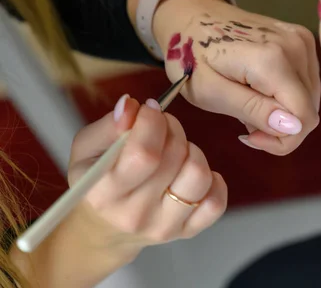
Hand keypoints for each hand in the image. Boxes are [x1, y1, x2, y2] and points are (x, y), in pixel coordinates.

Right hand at [68, 95, 226, 260]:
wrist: (104, 227)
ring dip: (191, 150)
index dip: (152, 121)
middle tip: (160, 126)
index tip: (149, 109)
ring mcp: (164, 226)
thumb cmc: (96, 179)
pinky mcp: (187, 231)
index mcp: (105, 193)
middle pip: (174, 157)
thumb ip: (108, 125)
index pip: (144, 154)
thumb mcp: (86, 148)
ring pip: (198, 175)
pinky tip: (189, 171)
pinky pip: (216, 202)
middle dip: (171, 127)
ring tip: (175, 148)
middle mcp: (135, 214)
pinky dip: (212, 180)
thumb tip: (131, 106)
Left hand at [153, 0, 320, 155]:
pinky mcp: (301, 38)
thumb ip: (253, 110)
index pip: (304, 118)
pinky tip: (258, 89)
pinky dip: (285, 95)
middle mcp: (295, 46)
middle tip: (243, 120)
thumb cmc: (191, 56)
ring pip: (309, 99)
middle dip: (279, 128)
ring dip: (282, 112)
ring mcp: (300, 39)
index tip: (248, 136)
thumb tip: (294, 127)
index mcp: (272, 59)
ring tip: (247, 101)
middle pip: (309, 110)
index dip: (280, 140)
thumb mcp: (210, 91)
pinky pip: (306, 82)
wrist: (189, 17)